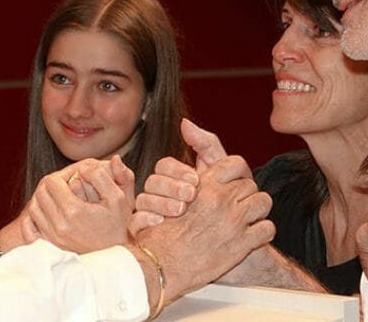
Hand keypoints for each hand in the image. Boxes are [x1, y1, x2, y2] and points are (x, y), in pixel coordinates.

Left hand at [22, 157, 134, 252]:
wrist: (117, 260)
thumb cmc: (119, 228)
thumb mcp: (118, 199)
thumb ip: (102, 176)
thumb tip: (86, 166)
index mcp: (73, 211)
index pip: (51, 181)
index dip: (61, 174)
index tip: (73, 177)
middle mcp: (59, 225)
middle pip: (40, 193)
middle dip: (52, 185)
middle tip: (66, 185)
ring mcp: (52, 238)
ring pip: (34, 208)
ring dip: (44, 199)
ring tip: (60, 198)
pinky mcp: (50, 247)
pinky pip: (31, 228)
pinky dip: (34, 218)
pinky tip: (48, 213)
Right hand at [130, 119, 232, 233]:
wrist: (233, 242)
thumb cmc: (226, 205)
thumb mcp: (219, 173)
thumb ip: (207, 145)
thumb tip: (184, 123)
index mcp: (174, 178)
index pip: (164, 165)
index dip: (178, 170)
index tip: (197, 180)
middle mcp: (161, 194)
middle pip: (152, 181)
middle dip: (172, 186)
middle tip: (191, 196)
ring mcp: (153, 212)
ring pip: (142, 201)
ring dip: (161, 203)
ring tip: (180, 210)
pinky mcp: (147, 233)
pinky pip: (135, 223)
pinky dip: (144, 221)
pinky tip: (161, 223)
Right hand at [134, 155, 274, 302]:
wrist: (166, 266)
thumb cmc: (167, 227)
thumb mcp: (172, 186)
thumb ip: (192, 149)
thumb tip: (186, 124)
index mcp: (205, 185)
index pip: (234, 164)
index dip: (236, 173)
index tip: (227, 182)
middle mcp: (220, 200)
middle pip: (249, 185)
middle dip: (243, 193)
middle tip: (234, 203)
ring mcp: (234, 223)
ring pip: (263, 202)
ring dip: (256, 209)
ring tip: (245, 216)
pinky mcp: (244, 246)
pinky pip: (267, 228)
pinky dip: (262, 231)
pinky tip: (250, 234)